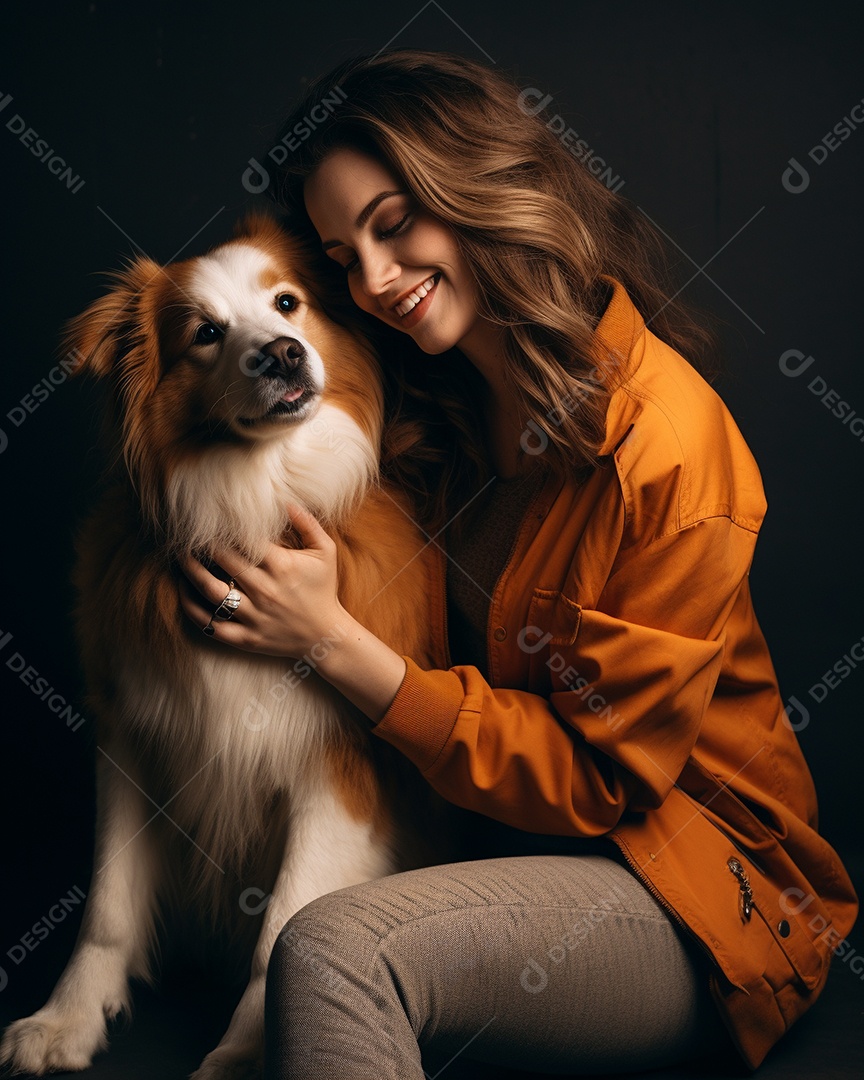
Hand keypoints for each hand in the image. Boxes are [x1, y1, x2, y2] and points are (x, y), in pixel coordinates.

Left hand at [178, 503, 346, 657]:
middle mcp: (265, 590)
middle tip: (190, 532)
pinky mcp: (245, 638)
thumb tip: (285, 501)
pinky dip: (192, 608)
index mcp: (282, 566)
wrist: (325, 636)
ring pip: (211, 590)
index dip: (224, 526)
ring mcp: (254, 616)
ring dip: (191, 571)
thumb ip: (307, 523)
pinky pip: (210, 624)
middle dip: (203, 544)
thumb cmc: (323, 590)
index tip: (212, 517)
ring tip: (181, 556)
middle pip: (222, 560)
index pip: (243, 539)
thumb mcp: (325, 552)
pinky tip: (185, 591)